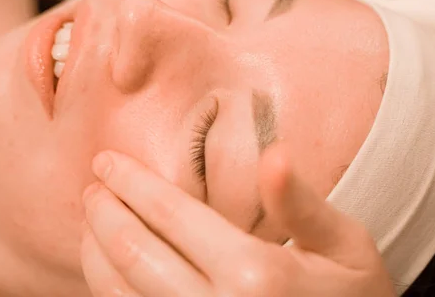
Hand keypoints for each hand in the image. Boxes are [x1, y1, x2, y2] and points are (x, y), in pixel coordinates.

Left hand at [80, 146, 395, 296]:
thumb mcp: (345, 245)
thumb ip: (300, 202)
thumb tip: (271, 152)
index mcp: (257, 275)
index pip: (173, 215)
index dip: (132, 183)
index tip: (107, 161)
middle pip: (135, 254)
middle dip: (104, 214)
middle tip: (91, 187)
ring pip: (120, 294)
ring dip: (96, 252)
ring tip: (90, 220)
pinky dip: (108, 289)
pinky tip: (106, 267)